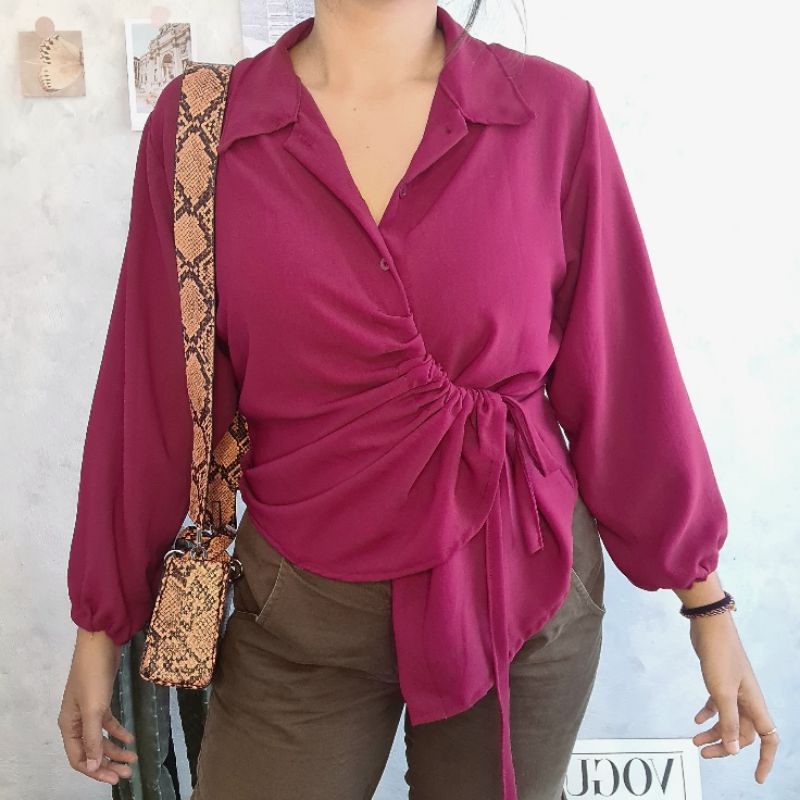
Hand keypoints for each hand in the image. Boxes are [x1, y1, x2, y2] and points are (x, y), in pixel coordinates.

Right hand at [58, 627, 138, 784]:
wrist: (100, 643)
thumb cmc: (93, 676)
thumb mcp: (93, 709)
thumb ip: (93, 738)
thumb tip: (91, 767)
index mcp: (69, 726)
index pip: (79, 758)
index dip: (95, 771)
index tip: (114, 779)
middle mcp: (76, 721)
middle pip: (91, 751)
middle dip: (108, 763)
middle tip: (128, 773)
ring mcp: (88, 711)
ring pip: (101, 738)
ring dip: (115, 749)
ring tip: (133, 759)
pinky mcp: (100, 701)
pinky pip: (108, 723)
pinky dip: (118, 731)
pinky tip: (130, 738)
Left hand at [688, 611, 778, 783]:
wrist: (709, 625)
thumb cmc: (719, 656)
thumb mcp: (722, 692)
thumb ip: (728, 721)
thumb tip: (734, 750)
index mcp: (755, 703)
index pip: (769, 738)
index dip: (766, 759)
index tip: (756, 776)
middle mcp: (748, 698)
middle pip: (742, 733)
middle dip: (725, 746)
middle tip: (703, 753)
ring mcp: (733, 689)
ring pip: (728, 720)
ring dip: (713, 732)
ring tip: (695, 741)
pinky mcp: (719, 680)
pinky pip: (717, 704)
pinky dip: (708, 714)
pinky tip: (696, 719)